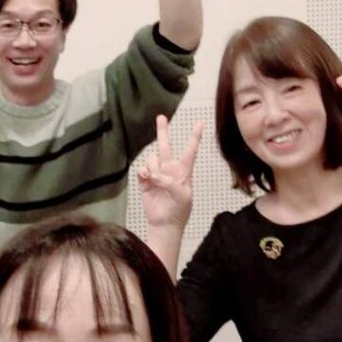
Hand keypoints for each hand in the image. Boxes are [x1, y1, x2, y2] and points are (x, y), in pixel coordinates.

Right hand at [139, 115, 202, 230]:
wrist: (164, 224)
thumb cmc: (179, 210)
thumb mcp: (182, 195)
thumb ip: (170, 182)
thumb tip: (155, 175)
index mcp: (184, 172)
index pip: (190, 151)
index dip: (194, 137)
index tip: (199, 123)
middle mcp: (169, 170)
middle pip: (166, 146)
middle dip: (163, 132)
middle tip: (161, 117)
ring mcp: (157, 175)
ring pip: (152, 159)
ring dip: (152, 167)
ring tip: (154, 179)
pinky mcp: (145, 182)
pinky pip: (142, 170)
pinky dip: (144, 172)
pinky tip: (147, 179)